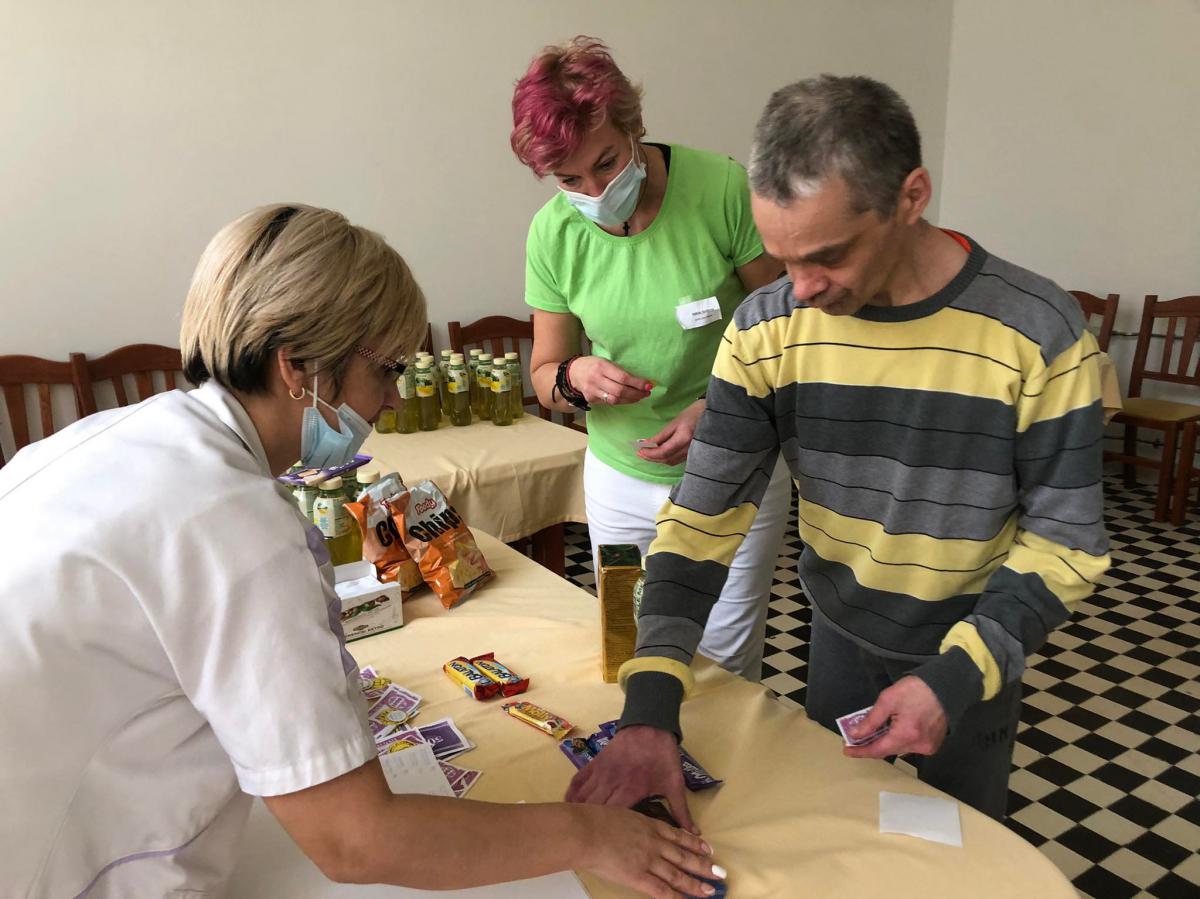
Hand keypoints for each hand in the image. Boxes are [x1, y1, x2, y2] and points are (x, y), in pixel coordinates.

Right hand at [566, 725, 696, 833]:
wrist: (650, 725)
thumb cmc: (662, 756)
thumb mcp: (675, 784)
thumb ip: (682, 810)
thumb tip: (695, 835)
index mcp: (631, 790)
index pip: (613, 817)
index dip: (606, 833)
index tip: (603, 847)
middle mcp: (611, 783)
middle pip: (594, 809)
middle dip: (590, 827)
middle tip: (585, 842)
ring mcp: (600, 772)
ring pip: (583, 796)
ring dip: (578, 812)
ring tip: (574, 829)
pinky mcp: (595, 763)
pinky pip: (578, 781)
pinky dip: (572, 794)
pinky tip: (569, 805)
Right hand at [569, 356, 652, 406]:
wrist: (574, 372)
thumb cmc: (594, 365)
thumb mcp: (606, 362)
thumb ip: (620, 372)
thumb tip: (640, 381)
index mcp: (602, 367)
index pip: (623, 378)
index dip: (637, 383)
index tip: (649, 385)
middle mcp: (596, 379)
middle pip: (620, 391)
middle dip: (636, 393)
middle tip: (646, 393)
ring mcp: (592, 391)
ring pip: (615, 400)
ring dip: (630, 400)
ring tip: (640, 397)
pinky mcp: (591, 399)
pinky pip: (609, 402)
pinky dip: (621, 401)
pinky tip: (628, 399)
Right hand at [578, 803, 723, 898]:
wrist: (586, 830)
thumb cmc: (596, 818)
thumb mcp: (620, 811)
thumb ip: (632, 821)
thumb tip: (635, 826)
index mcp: (649, 824)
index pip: (678, 835)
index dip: (694, 842)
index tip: (708, 848)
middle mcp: (654, 842)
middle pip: (684, 855)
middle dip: (703, 865)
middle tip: (719, 873)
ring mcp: (648, 860)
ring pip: (677, 874)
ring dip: (696, 883)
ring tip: (710, 890)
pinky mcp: (638, 877)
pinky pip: (661, 890)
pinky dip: (676, 897)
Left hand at [638, 399, 704, 465]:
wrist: (713, 415)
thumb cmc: (694, 414)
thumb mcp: (675, 422)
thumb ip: (661, 435)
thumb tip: (646, 443)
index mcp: (684, 439)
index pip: (663, 452)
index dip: (650, 454)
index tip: (639, 451)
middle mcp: (689, 449)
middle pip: (667, 459)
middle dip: (652, 458)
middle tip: (640, 453)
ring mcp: (693, 454)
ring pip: (671, 462)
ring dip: (658, 459)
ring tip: (647, 453)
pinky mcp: (694, 455)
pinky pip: (677, 460)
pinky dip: (666, 458)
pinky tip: (659, 453)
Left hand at [843, 676, 947, 759]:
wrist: (945, 687)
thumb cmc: (916, 689)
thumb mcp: (888, 699)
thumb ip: (871, 720)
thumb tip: (856, 733)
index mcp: (906, 734)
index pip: (877, 750)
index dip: (861, 751)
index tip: (847, 750)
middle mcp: (918, 746)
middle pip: (888, 750)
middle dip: (871, 744)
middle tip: (856, 737)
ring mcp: (927, 747)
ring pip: (898, 749)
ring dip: (885, 742)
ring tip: (873, 731)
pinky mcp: (932, 745)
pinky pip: (910, 746)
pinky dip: (898, 740)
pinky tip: (892, 729)